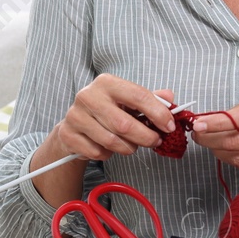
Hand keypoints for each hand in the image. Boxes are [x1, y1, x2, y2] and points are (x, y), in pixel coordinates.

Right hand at [47, 76, 176, 160]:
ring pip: (111, 141)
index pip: (138, 96)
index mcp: (107, 82)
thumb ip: (150, 99)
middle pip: (124, 124)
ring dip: (128, 148)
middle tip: (155, 141)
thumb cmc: (108, 111)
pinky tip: (109, 148)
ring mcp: (75, 115)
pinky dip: (108, 155)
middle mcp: (88, 96)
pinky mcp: (67, 135)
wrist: (75, 124)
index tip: (170, 126)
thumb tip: (170, 98)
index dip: (158, 113)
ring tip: (132, 145)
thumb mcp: (129, 101)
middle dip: (145, 137)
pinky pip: (97, 152)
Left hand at [189, 96, 238, 176]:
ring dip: (219, 152)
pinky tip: (233, 152)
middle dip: (210, 140)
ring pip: (238, 159)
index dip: (215, 123)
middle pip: (235, 143)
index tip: (198, 124)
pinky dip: (234, 160)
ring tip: (213, 143)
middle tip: (199, 135)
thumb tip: (211, 122)